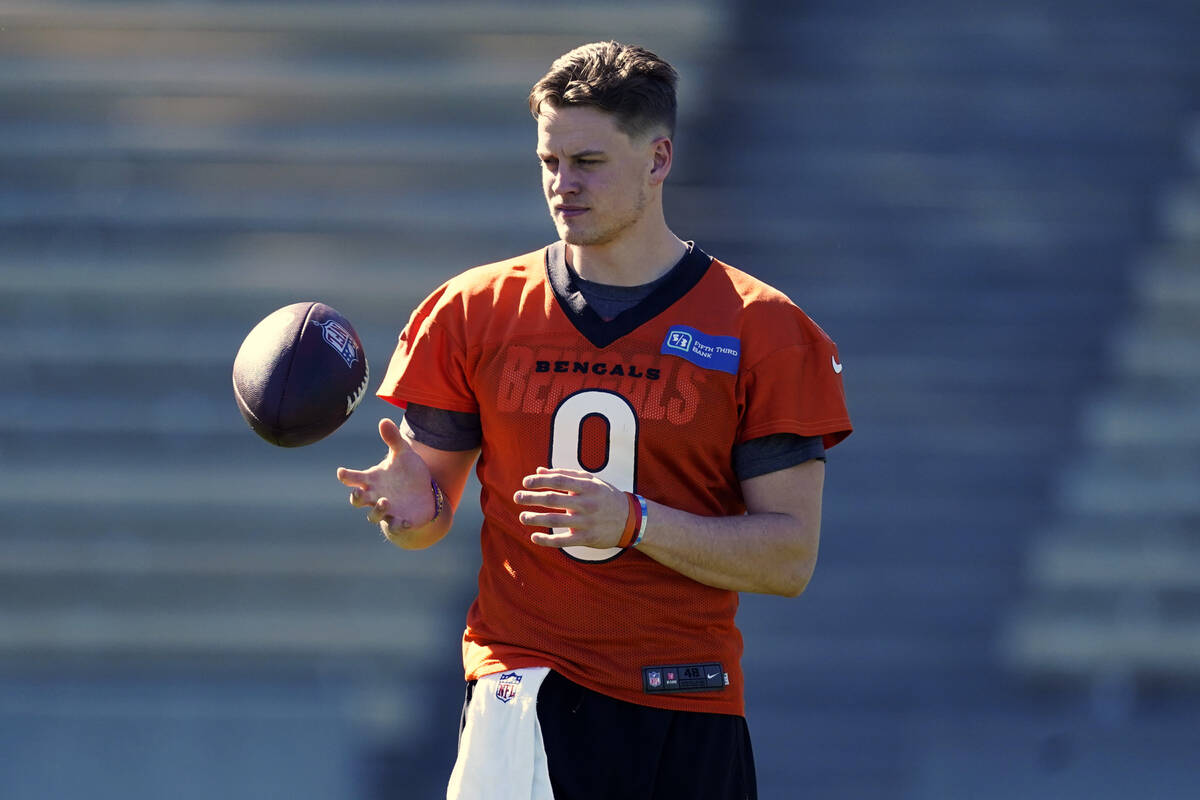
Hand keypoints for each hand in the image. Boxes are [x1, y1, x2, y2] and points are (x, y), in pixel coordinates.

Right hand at [337, 418, 434, 540]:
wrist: (424, 495)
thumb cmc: (408, 473)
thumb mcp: (403, 454)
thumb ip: (393, 439)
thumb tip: (383, 420)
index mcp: (372, 479)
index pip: (353, 478)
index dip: (346, 476)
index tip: (341, 472)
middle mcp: (375, 496)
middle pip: (357, 500)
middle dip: (356, 498)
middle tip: (358, 492)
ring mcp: (387, 511)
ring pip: (373, 516)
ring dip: (377, 510)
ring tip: (385, 501)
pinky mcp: (401, 521)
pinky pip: (395, 527)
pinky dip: (398, 525)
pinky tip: (405, 521)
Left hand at [513, 467, 628, 548]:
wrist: (630, 519)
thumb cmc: (605, 496)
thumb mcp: (590, 481)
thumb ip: (564, 474)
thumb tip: (539, 470)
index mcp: (587, 486)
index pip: (559, 481)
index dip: (540, 481)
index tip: (525, 482)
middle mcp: (587, 503)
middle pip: (553, 499)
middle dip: (532, 498)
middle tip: (517, 497)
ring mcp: (586, 522)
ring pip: (555, 521)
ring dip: (535, 519)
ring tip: (522, 517)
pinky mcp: (587, 538)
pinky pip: (563, 541)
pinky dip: (547, 540)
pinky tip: (534, 537)